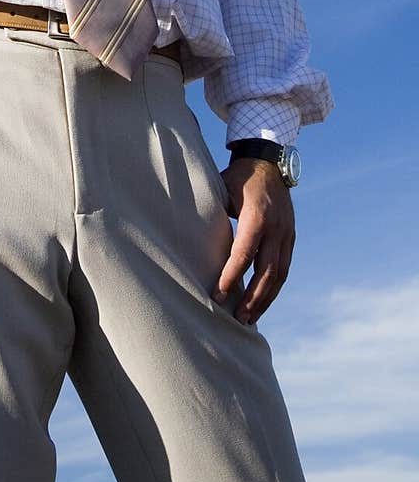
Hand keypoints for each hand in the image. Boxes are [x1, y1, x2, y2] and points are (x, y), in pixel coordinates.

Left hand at [213, 157, 295, 323]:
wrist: (268, 162)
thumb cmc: (237, 178)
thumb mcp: (221, 190)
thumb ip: (213, 216)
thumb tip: (191, 242)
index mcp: (257, 216)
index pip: (244, 253)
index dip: (232, 276)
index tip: (219, 294)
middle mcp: (276, 227)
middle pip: (267, 271)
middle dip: (252, 298)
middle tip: (238, 318)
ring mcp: (287, 233)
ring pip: (279, 274)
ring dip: (265, 299)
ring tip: (250, 318)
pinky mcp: (291, 237)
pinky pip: (284, 268)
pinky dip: (274, 288)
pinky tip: (262, 302)